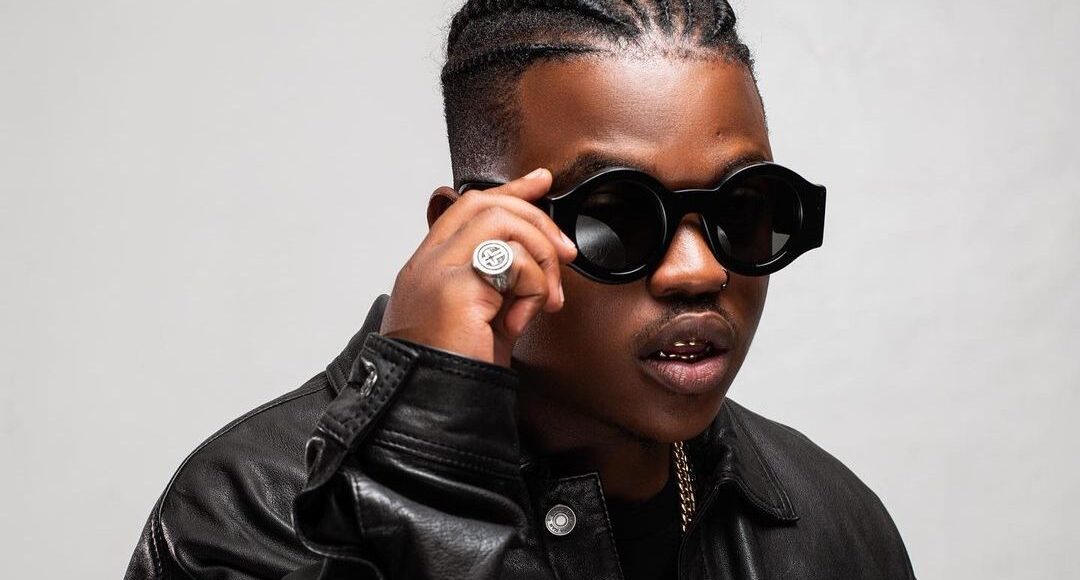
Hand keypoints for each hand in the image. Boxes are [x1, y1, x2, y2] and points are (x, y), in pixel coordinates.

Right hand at [379, 168, 577, 367]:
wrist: (431, 410)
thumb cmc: (453, 375)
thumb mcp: (483, 323)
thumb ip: (502, 288)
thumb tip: (540, 267)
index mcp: (429, 270)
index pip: (468, 208)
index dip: (510, 191)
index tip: (540, 183)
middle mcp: (427, 265)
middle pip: (485, 204)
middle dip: (536, 220)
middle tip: (563, 255)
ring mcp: (437, 271)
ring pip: (500, 220)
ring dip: (539, 255)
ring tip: (545, 297)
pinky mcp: (455, 287)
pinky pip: (512, 261)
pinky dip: (533, 287)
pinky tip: (522, 319)